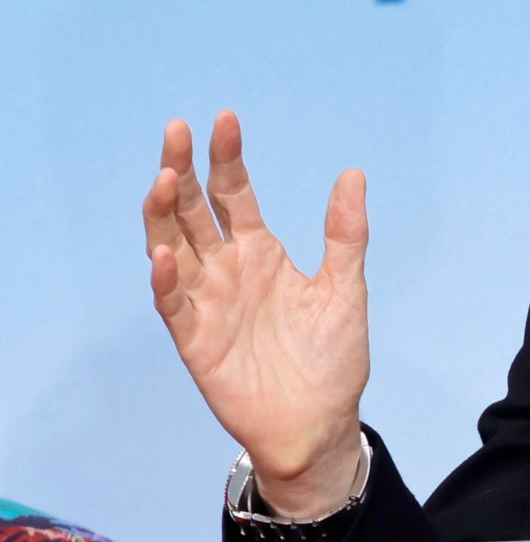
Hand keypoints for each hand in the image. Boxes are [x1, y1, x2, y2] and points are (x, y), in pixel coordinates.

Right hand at [142, 111, 369, 518]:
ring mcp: (208, 303)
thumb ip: (345, 234)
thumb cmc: (333, 357)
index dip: (227, 158)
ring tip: (163, 179)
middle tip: (176, 132)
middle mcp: (228, 271)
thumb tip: (353, 174)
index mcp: (261, 252)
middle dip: (182, 171)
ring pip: (173, 248)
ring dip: (163, 215)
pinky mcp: (196, 340)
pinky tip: (165, 254)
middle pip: (193, 211)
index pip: (233, 194)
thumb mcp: (346, 288)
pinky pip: (173, 305)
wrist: (322, 422)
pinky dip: (166, 279)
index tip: (224, 119)